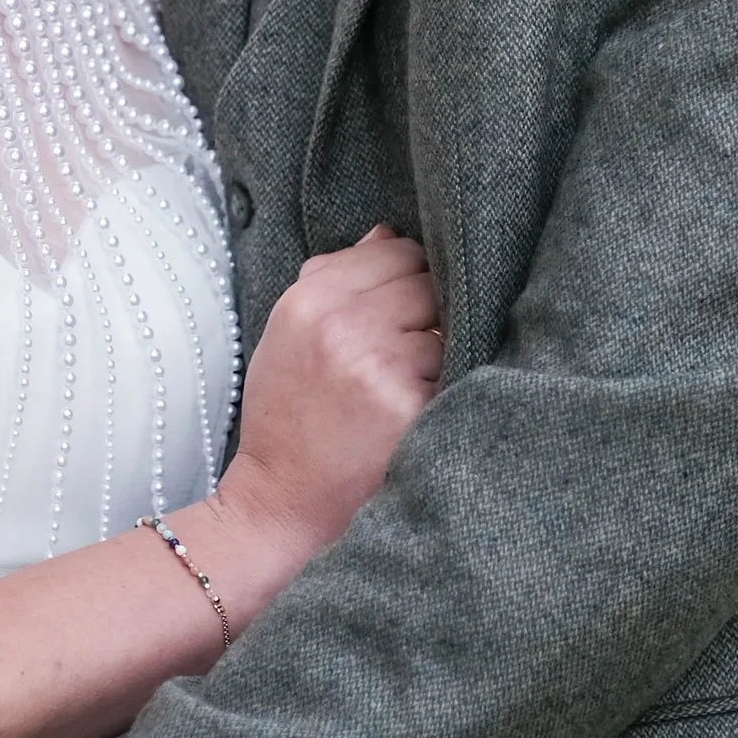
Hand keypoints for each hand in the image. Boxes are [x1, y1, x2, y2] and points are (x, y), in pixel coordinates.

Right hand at [220, 228, 443, 597]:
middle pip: (426, 282)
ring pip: (446, 326)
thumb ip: (332, 279)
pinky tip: (421, 410)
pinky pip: (455, 371)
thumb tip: (388, 231)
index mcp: (307, 301)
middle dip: (429, 311)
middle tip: (413, 350)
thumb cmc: (289, 421)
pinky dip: (447, 387)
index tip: (407, 306)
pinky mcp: (408, 406)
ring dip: (441, 352)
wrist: (283, 505)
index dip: (409, 276)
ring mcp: (377, 365)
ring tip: (412, 386)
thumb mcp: (289, 338)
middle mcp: (341, 324)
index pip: (394, 249)